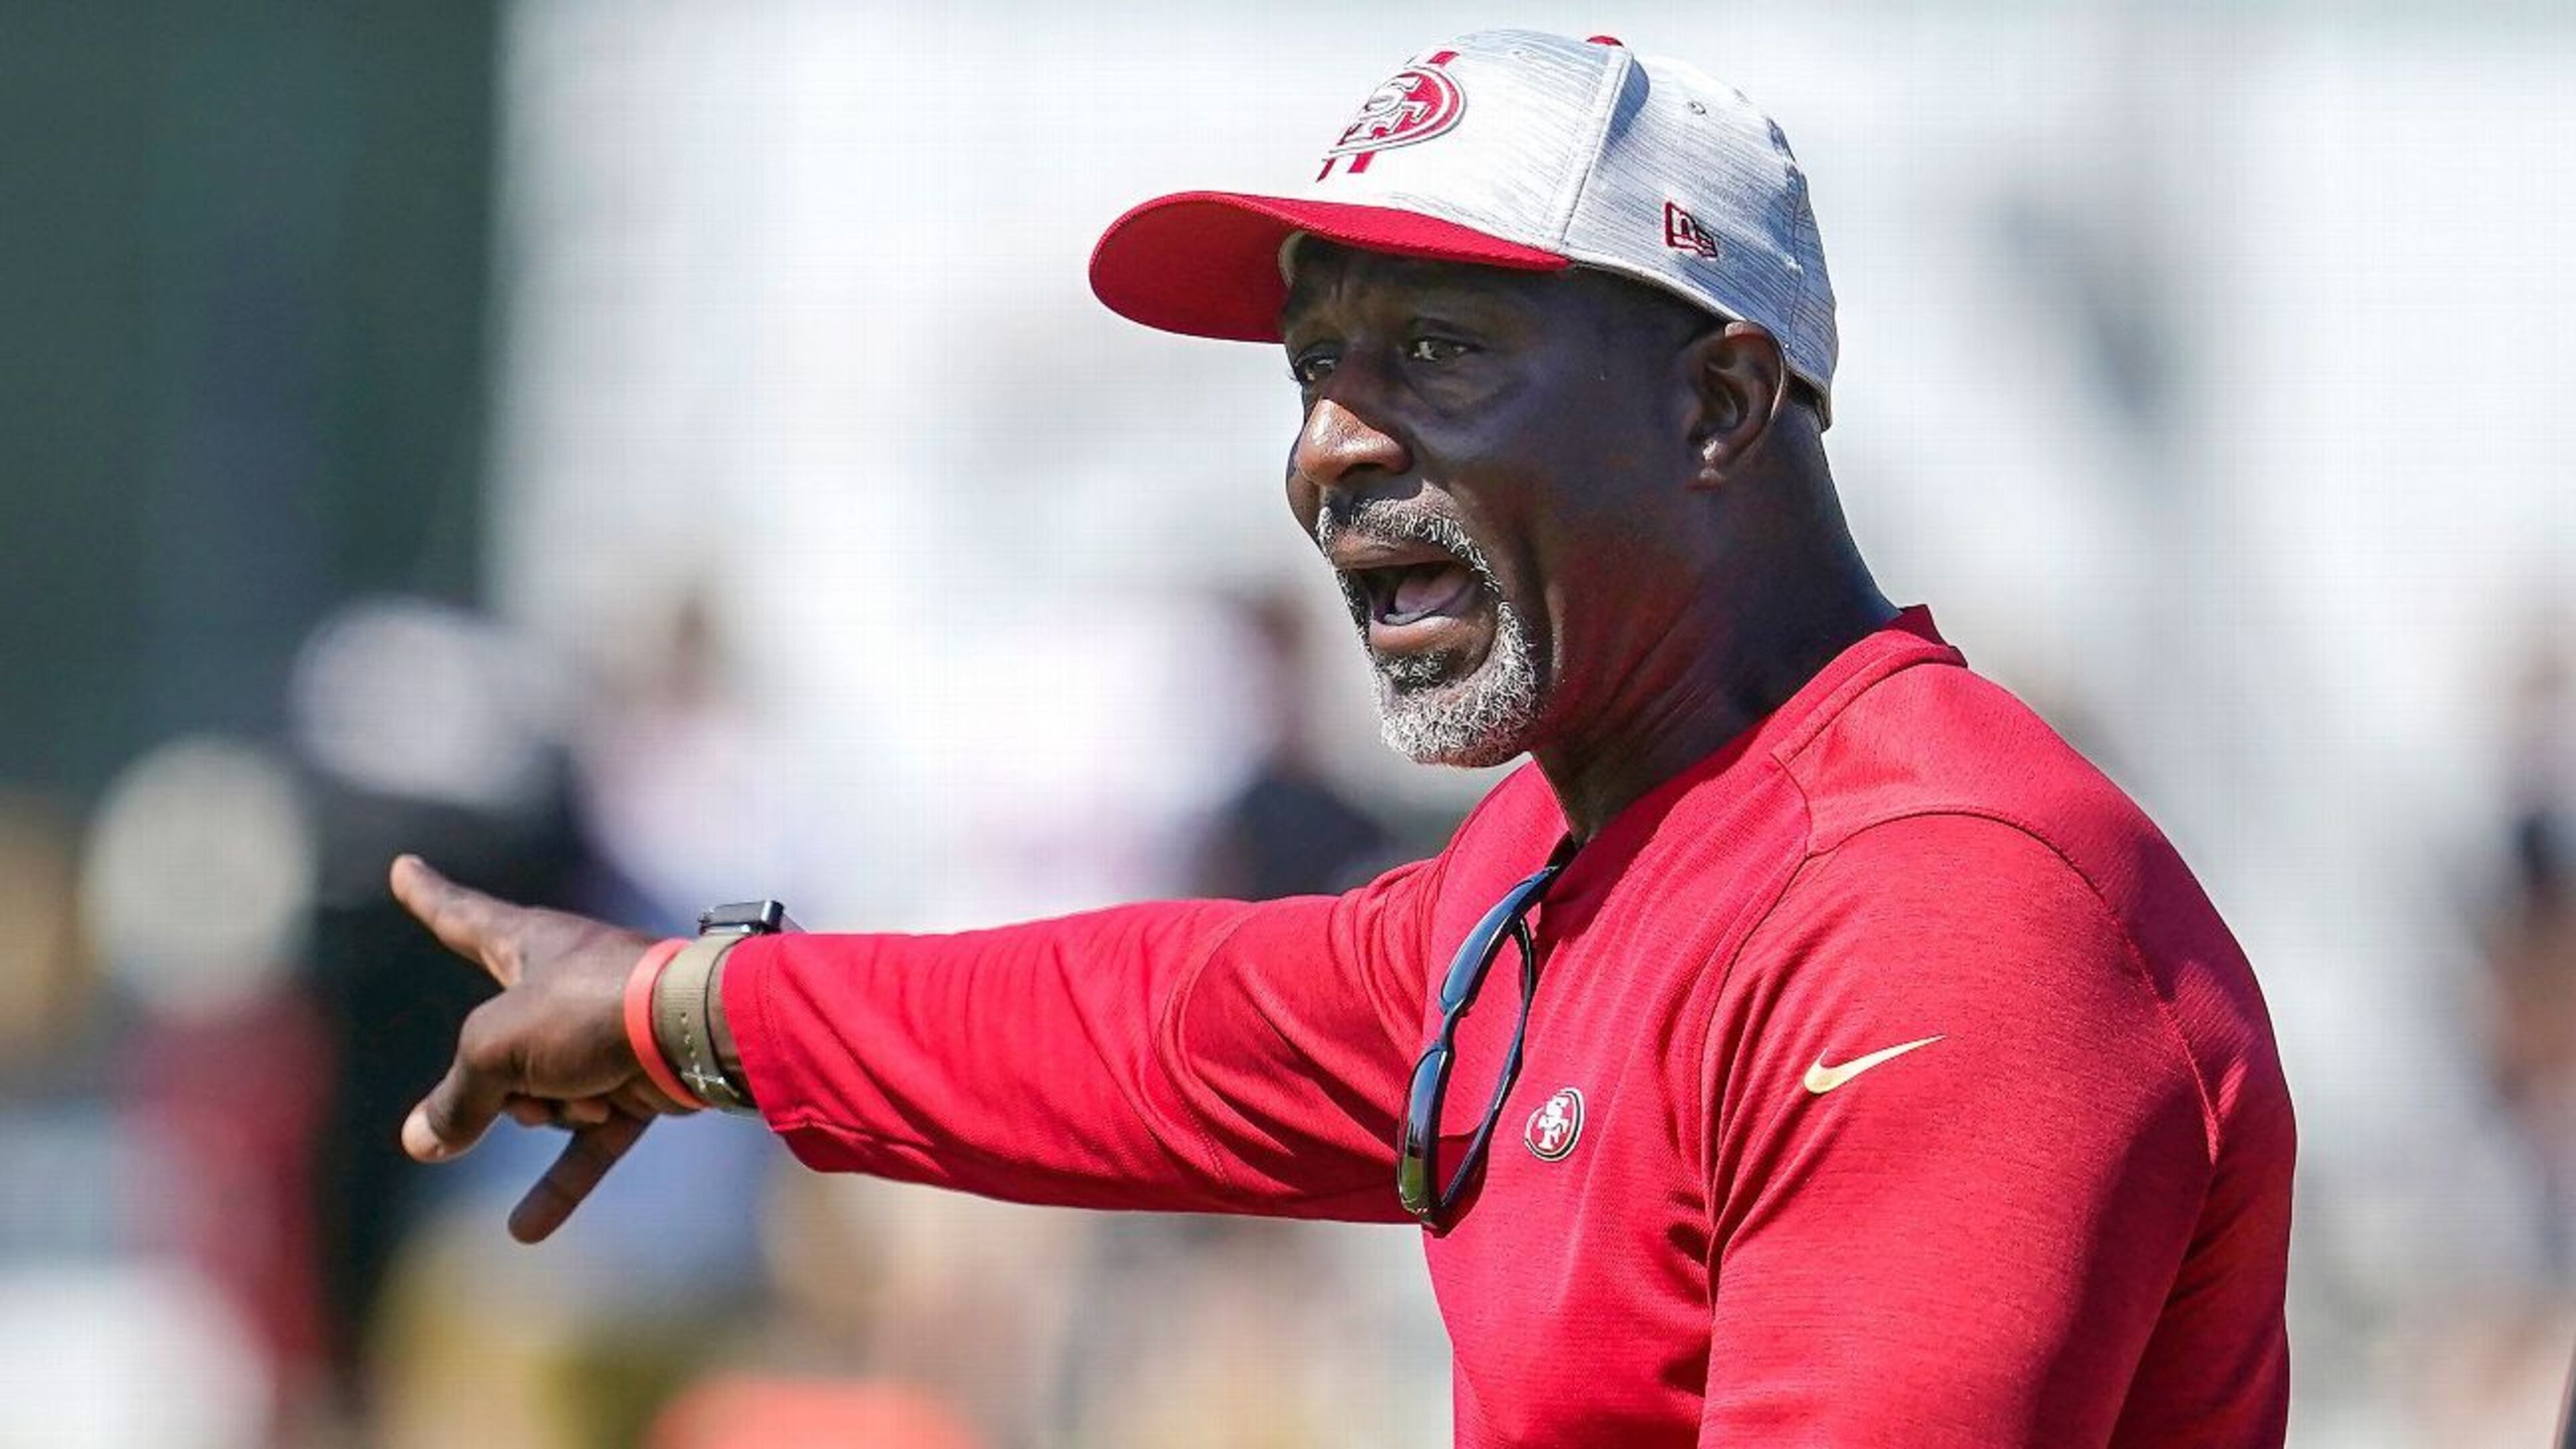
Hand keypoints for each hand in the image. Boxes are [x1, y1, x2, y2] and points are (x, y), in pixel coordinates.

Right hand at [390, 853, 692, 1241]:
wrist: (698, 1031)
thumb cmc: (592, 1009)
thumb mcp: (495, 1047)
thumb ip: (456, 1097)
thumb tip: (423, 1142)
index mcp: (528, 944)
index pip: (461, 917)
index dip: (428, 895)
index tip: (406, 868)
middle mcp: (563, 984)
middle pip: (494, 1050)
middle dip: (505, 1080)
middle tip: (544, 1066)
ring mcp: (601, 1036)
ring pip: (540, 1100)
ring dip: (554, 1110)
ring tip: (590, 1088)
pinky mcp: (637, 1085)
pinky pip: (588, 1145)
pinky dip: (561, 1182)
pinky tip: (523, 1229)